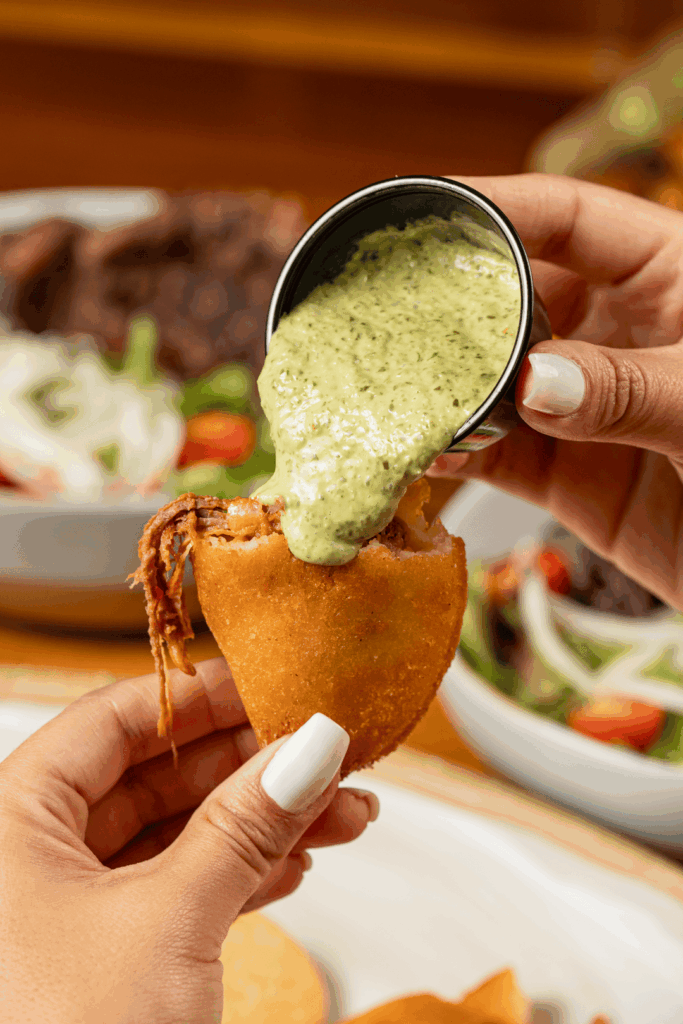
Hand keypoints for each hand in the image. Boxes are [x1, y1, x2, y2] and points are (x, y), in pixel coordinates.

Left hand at [0, 658, 377, 1023]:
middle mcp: (31, 857)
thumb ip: (244, 827)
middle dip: (251, 765)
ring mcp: (68, 911)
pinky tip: (297, 861)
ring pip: (176, 835)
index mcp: (10, 821)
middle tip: (325, 751)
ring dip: (261, 821)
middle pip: (155, 776)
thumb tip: (309, 748)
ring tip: (341, 809)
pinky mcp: (105, 958)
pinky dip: (240, 873)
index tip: (275, 684)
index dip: (200, 696)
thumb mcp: (167, 923)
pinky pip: (178, 889)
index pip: (115, 720)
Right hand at [429, 173, 682, 609]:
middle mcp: (616, 333)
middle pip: (515, 298)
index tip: (433, 214)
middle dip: (455, 306)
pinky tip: (429, 449)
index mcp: (668, 276)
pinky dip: (458, 452)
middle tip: (394, 314)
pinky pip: (496, 454)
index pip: (572, 219)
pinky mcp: (564, 474)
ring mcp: (584, 404)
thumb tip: (535, 382)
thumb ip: (628, 388)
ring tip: (398, 388)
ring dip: (447, 387)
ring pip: (496, 381)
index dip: (502, 207)